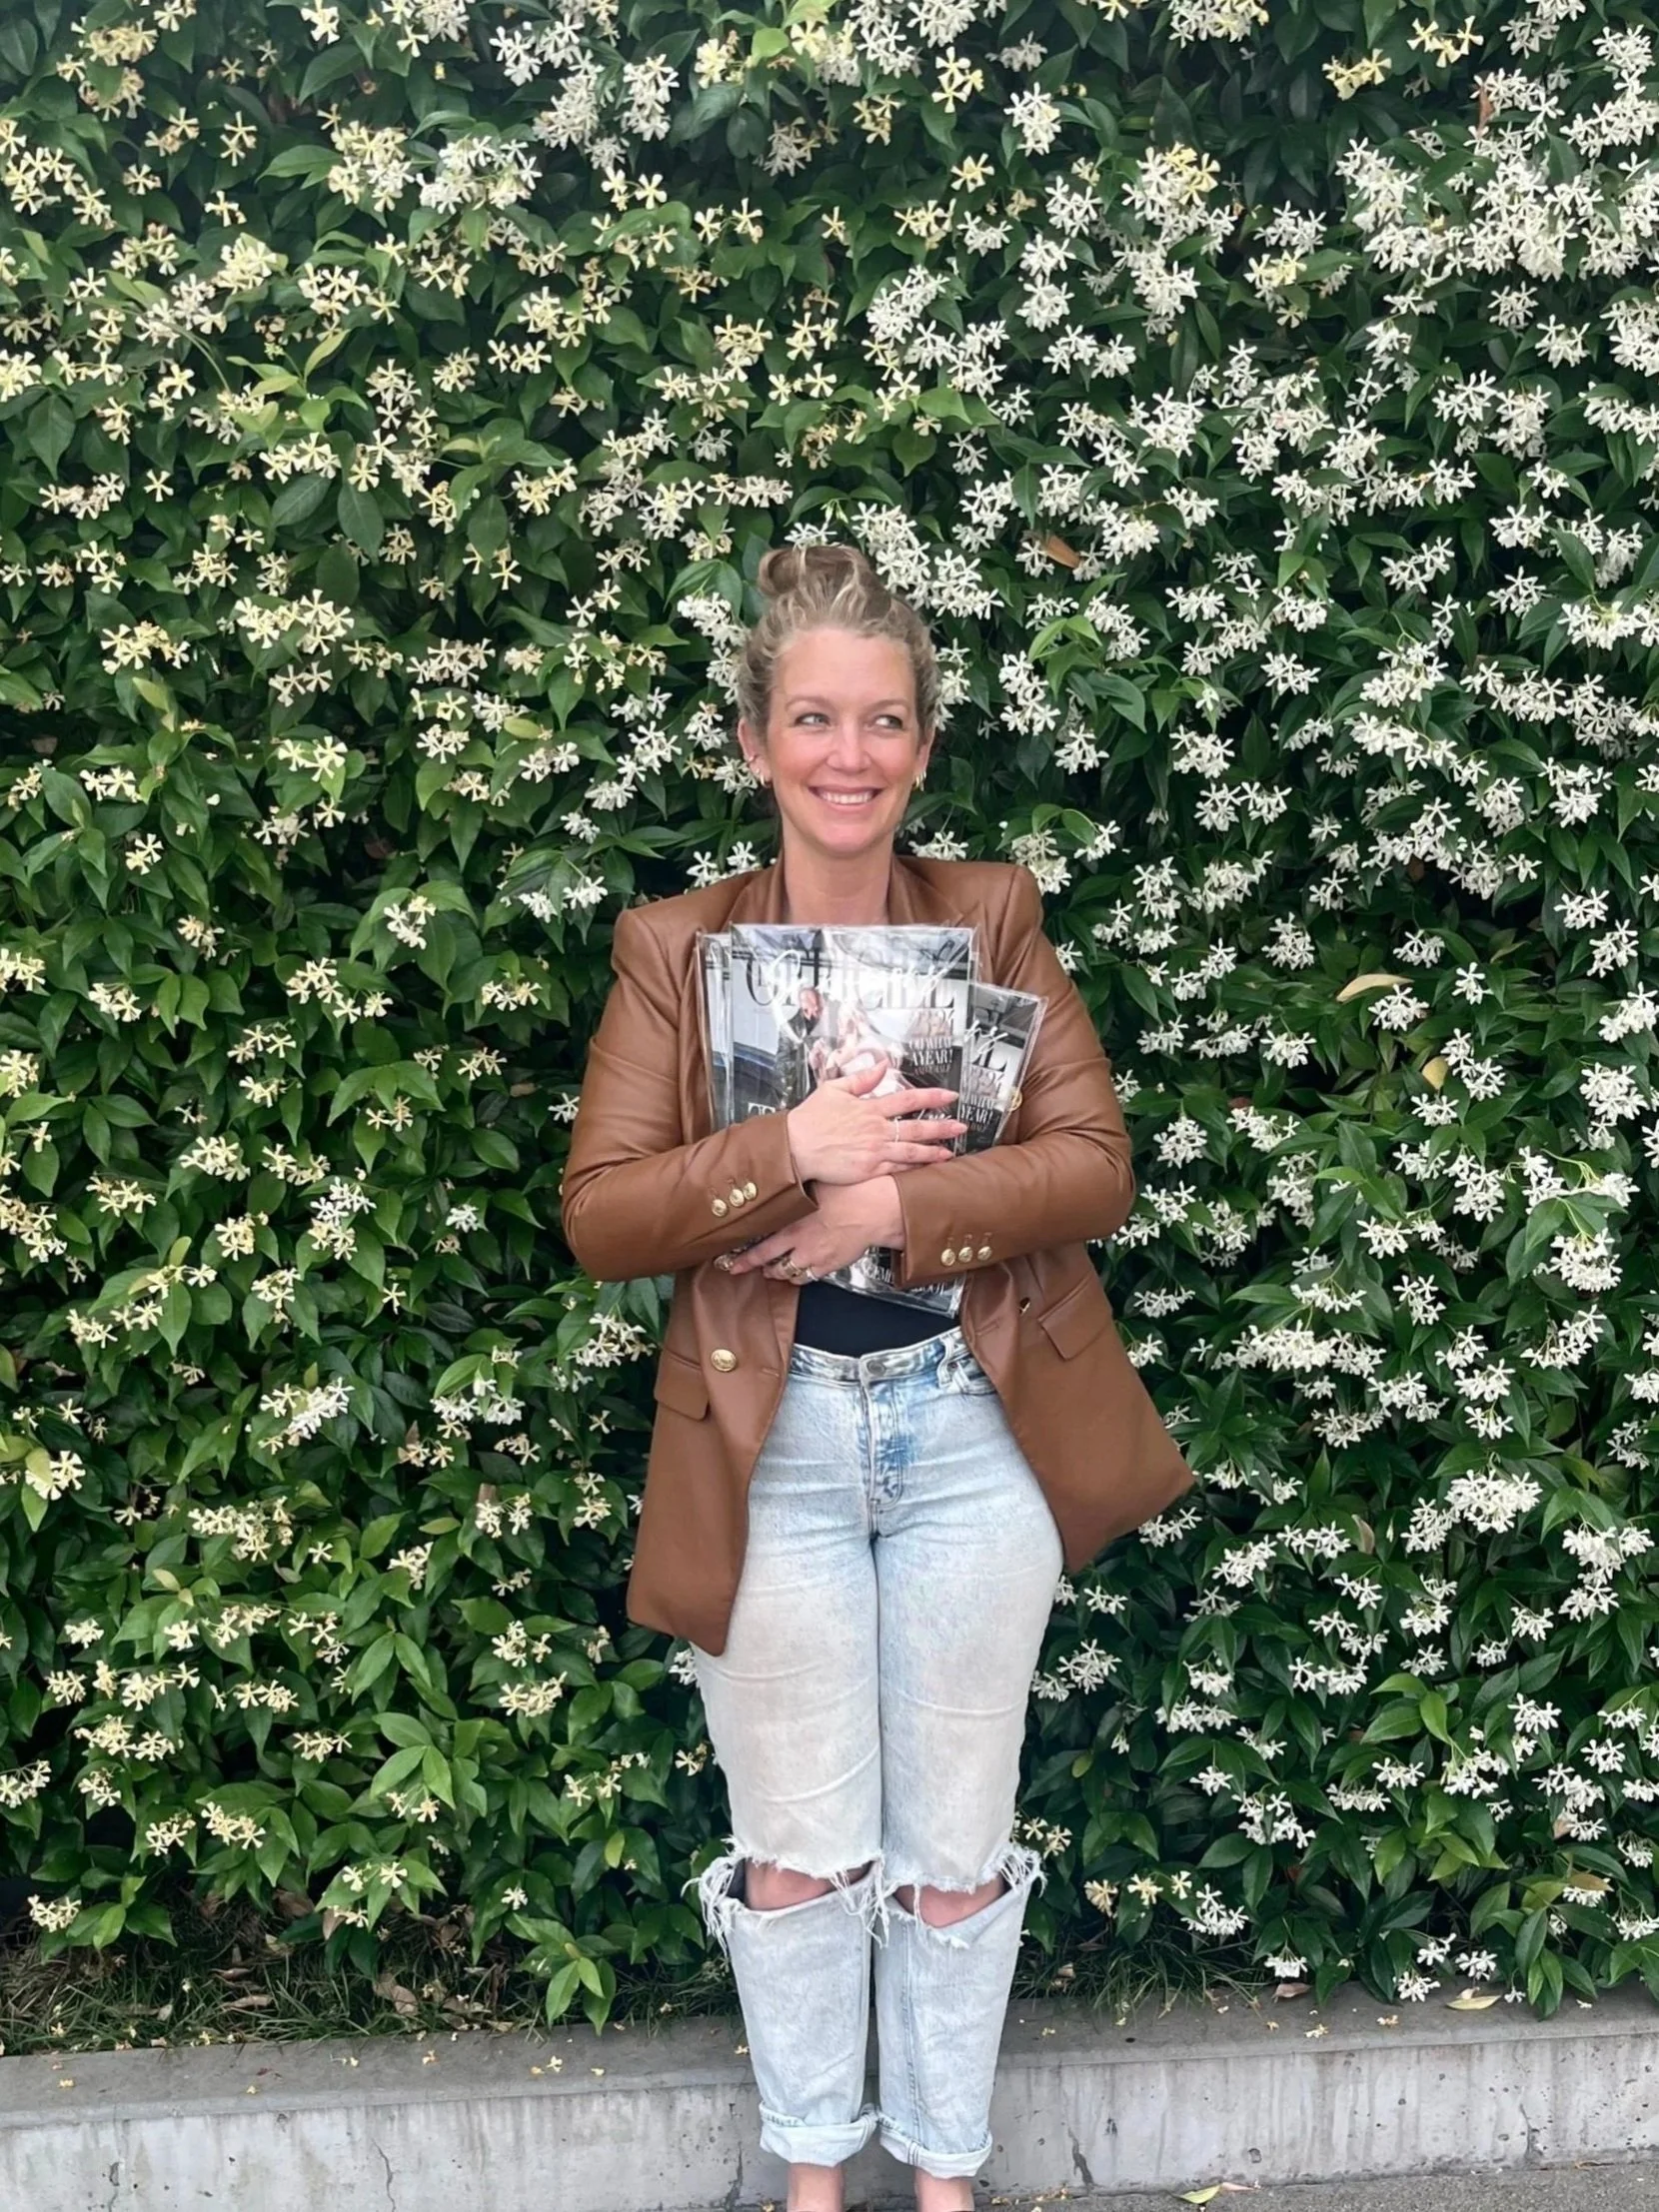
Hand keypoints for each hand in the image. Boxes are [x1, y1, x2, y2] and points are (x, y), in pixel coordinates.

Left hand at [724, 1177, 903, 1282]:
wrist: (875, 1210)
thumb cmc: (850, 1192)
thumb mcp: (816, 1183)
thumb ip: (796, 1188)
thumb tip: (782, 1179)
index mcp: (794, 1223)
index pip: (761, 1245)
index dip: (745, 1257)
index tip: (731, 1261)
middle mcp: (801, 1244)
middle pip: (771, 1263)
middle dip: (754, 1268)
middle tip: (740, 1269)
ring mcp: (816, 1257)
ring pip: (789, 1274)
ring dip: (778, 1273)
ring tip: (771, 1270)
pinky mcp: (830, 1264)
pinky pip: (809, 1277)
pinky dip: (799, 1276)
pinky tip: (797, 1271)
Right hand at [785, 1062, 965, 1185]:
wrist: (796, 1147)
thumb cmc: (810, 1119)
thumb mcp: (834, 1089)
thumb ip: (861, 1078)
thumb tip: (882, 1065)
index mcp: (869, 1108)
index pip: (908, 1099)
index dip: (932, 1097)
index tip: (950, 1096)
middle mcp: (876, 1129)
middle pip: (917, 1126)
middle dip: (942, 1126)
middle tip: (961, 1126)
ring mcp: (874, 1151)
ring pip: (911, 1150)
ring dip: (934, 1150)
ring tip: (951, 1151)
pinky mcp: (869, 1170)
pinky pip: (897, 1169)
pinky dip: (914, 1169)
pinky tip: (926, 1169)